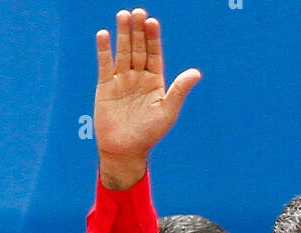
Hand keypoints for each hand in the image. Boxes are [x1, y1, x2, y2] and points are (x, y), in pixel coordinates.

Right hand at [95, 9, 200, 187]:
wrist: (125, 151)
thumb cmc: (149, 135)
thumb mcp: (167, 112)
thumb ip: (179, 90)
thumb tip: (196, 73)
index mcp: (155, 82)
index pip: (154, 54)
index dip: (153, 38)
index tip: (152, 22)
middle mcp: (138, 77)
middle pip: (138, 48)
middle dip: (138, 31)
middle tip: (138, 12)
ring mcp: (121, 80)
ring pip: (123, 52)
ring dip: (123, 34)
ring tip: (123, 15)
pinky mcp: (105, 86)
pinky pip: (104, 64)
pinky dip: (104, 50)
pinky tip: (104, 35)